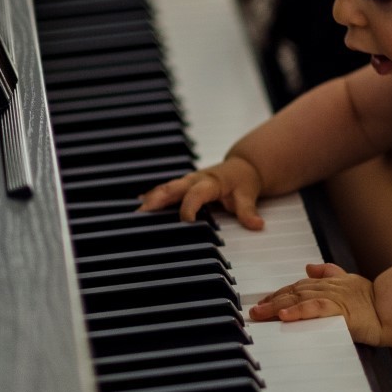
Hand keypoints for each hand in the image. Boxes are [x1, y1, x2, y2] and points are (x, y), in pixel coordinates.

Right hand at [137, 155, 263, 228]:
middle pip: (173, 188)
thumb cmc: (243, 181)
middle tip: (142, 212)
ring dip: (150, 199)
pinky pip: (165, 191)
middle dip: (157, 199)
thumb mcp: (248, 195)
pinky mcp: (182, 186)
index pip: (197, 193)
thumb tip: (256, 225)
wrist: (242, 167)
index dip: (190, 206)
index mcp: (210, 182)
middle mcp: (194, 180)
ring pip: (165, 189)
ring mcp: (186, 182)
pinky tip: (138, 209)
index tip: (186, 220)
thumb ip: (249, 211)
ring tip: (135, 214)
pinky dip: (152, 198)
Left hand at [249, 261, 383, 343]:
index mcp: (327, 283)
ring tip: (260, 314)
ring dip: (277, 306)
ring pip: (299, 299)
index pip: (296, 288)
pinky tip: (285, 316)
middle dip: (270, 301)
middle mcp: (326, 288)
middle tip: (253, 311)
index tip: (262, 302)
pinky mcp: (340, 310)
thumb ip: (329, 273)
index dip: (278, 294)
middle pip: (292, 293)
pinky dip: (299, 311)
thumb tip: (309, 267)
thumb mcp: (348, 281)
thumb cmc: (371, 299)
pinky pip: (315, 309)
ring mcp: (332, 297)